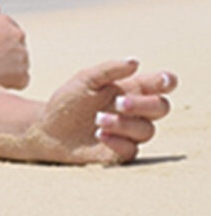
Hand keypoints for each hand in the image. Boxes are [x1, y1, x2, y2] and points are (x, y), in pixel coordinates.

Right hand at [0, 2, 28, 89]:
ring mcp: (22, 56)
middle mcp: (17, 35)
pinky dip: (11, 82)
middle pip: (17, 47)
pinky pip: (21, 80)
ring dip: (9, 68)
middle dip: (6, 54)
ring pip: (20, 63)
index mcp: (4, 21)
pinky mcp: (23, 75)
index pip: (9, 32)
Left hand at [32, 60, 174, 163]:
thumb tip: (134, 62)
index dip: (167, 82)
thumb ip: (108, 70)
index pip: (160, 86)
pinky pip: (132, 150)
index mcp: (131, 90)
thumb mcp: (84, 80)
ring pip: (147, 130)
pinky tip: (99, 134)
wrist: (47, 128)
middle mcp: (135, 112)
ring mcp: (129, 133)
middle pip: (161, 108)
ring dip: (124, 124)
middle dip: (143, 105)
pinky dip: (118, 142)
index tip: (162, 81)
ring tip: (97, 119)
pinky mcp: (120, 152)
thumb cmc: (68, 101)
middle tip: (118, 103)